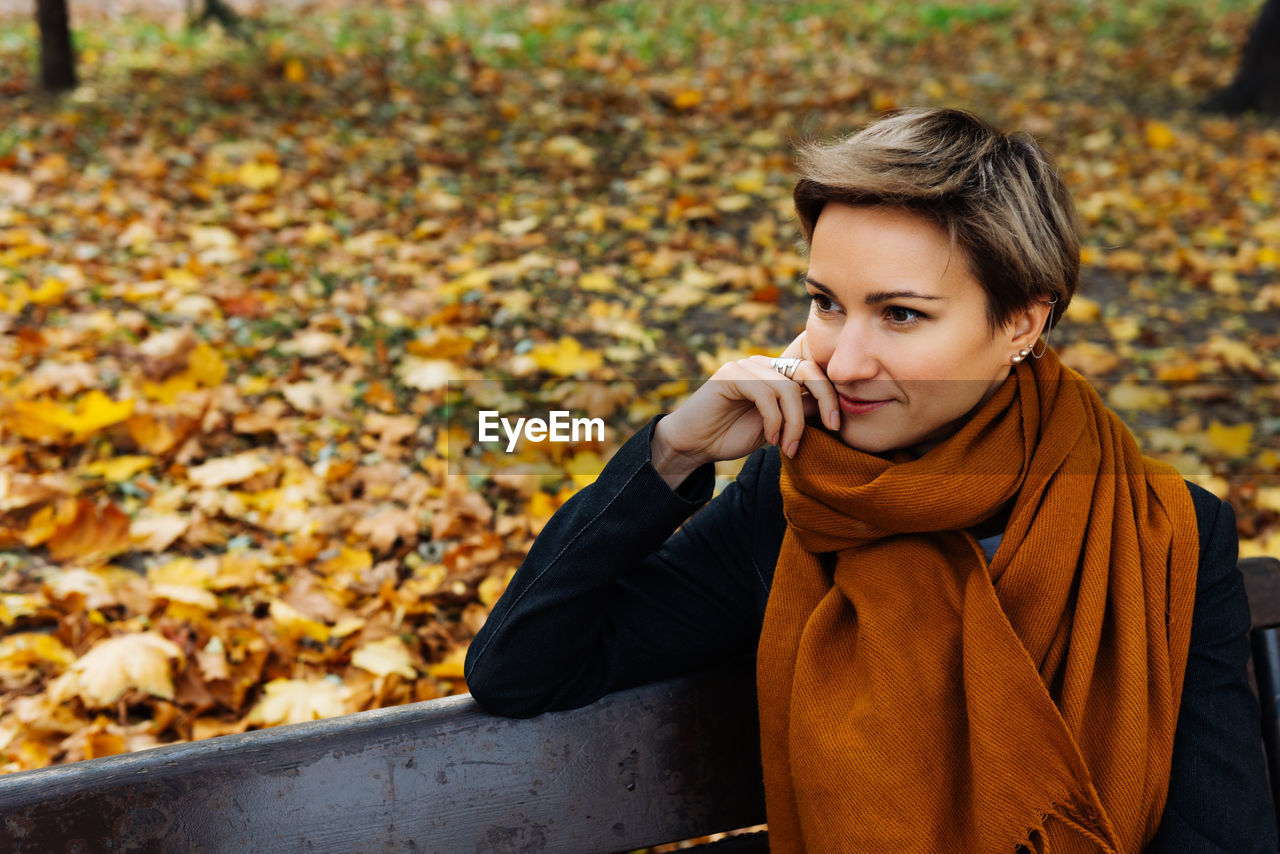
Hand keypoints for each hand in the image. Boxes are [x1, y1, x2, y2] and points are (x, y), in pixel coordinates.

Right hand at [650, 331, 839, 488]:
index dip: (830, 395)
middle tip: (831, 428)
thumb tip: (832, 409)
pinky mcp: (730, 375)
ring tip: (787, 447)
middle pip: (807, 370)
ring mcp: (746, 367)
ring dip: (793, 423)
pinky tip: (769, 439)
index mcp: (776, 374)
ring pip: (786, 388)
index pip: (813, 372)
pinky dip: (773, 420)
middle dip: (825, 399)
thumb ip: (799, 413)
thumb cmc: (732, 435)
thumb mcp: (777, 427)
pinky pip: (764, 393)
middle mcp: (763, 365)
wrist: (694, 445)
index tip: (836, 426)